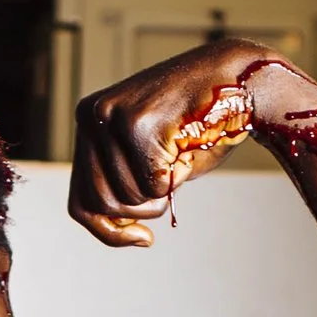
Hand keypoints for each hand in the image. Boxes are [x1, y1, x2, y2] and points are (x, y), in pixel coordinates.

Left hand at [69, 42, 292, 246]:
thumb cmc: (196, 126)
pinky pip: (152, 185)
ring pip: (127, 197)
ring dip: (161, 192)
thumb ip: (122, 187)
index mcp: (88, 122)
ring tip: (178, 153)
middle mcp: (91, 116)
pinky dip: (175, 179)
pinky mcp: (135, 123)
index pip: (80, 199)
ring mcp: (110, 117)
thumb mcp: (149, 162)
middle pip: (101, 203)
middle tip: (167, 185)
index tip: (143, 237)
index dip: (108, 230)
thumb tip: (112, 229)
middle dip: (139, 210)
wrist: (235, 79)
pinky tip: (185, 146)